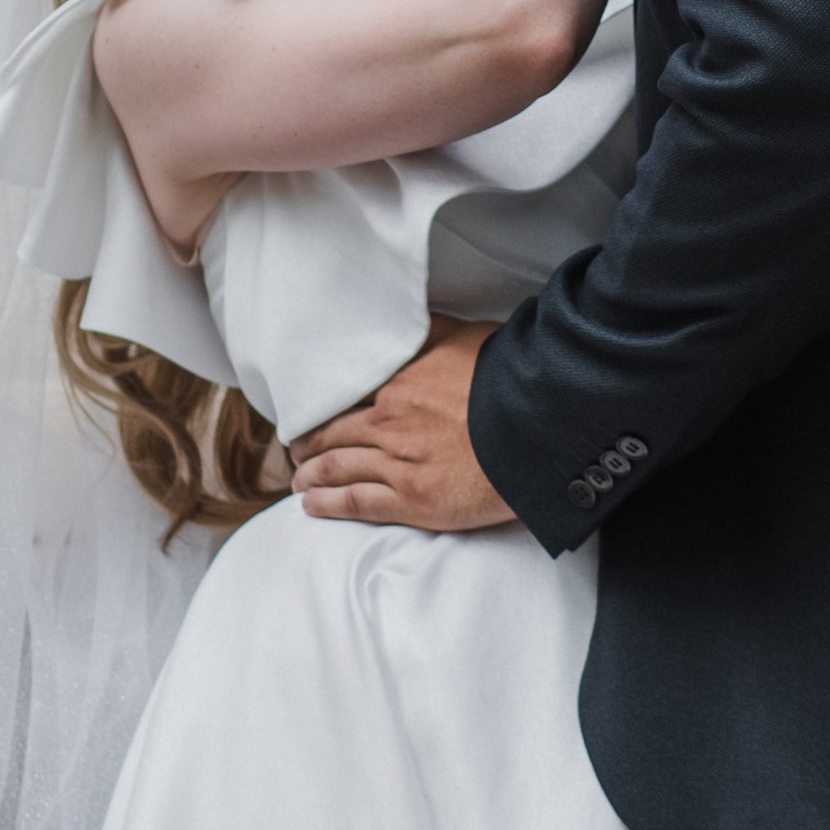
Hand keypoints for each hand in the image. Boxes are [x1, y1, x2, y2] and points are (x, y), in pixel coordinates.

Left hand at [291, 322, 515, 531]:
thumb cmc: (506, 380)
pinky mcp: (413, 500)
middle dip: (308, 442)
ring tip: (298, 478)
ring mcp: (398, 464)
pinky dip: (328, 504)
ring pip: (337, 467)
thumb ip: (428, 333)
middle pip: (332, 432)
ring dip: (310, 474)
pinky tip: (311, 505)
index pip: (344, 395)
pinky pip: (357, 503)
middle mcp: (389, 423)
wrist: (535, 429)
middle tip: (295, 448)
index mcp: (398, 383)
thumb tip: (404, 324)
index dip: (321, 405)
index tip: (308, 411)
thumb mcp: (465, 337)